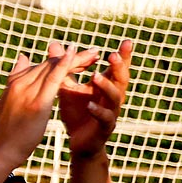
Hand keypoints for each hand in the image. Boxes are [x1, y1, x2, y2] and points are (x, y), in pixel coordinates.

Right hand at [0, 41, 104, 168]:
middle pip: (49, 64)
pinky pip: (53, 79)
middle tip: (93, 52)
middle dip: (72, 57)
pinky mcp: (37, 102)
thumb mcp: (8, 102)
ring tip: (94, 54)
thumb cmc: (6, 132)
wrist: (0, 150)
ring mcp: (26, 91)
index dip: (61, 59)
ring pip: (53, 68)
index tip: (78, 56)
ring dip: (75, 59)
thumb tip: (22, 58)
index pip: (41, 65)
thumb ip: (15, 80)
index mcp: (14, 84)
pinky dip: (65, 65)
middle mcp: (20, 83)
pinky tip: (76, 56)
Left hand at [59, 38, 129, 158]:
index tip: (127, 41)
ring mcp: (111, 112)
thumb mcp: (67, 86)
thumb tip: (54, 44)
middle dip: (119, 67)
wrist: (78, 141)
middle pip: (122, 79)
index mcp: (107, 86)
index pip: (117, 68)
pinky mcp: (105, 128)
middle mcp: (113, 97)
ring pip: (115, 97)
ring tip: (95, 76)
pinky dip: (98, 111)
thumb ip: (64, 67)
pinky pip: (106, 118)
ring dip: (106, 86)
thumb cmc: (76, 112)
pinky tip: (90, 105)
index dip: (123, 56)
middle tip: (113, 55)